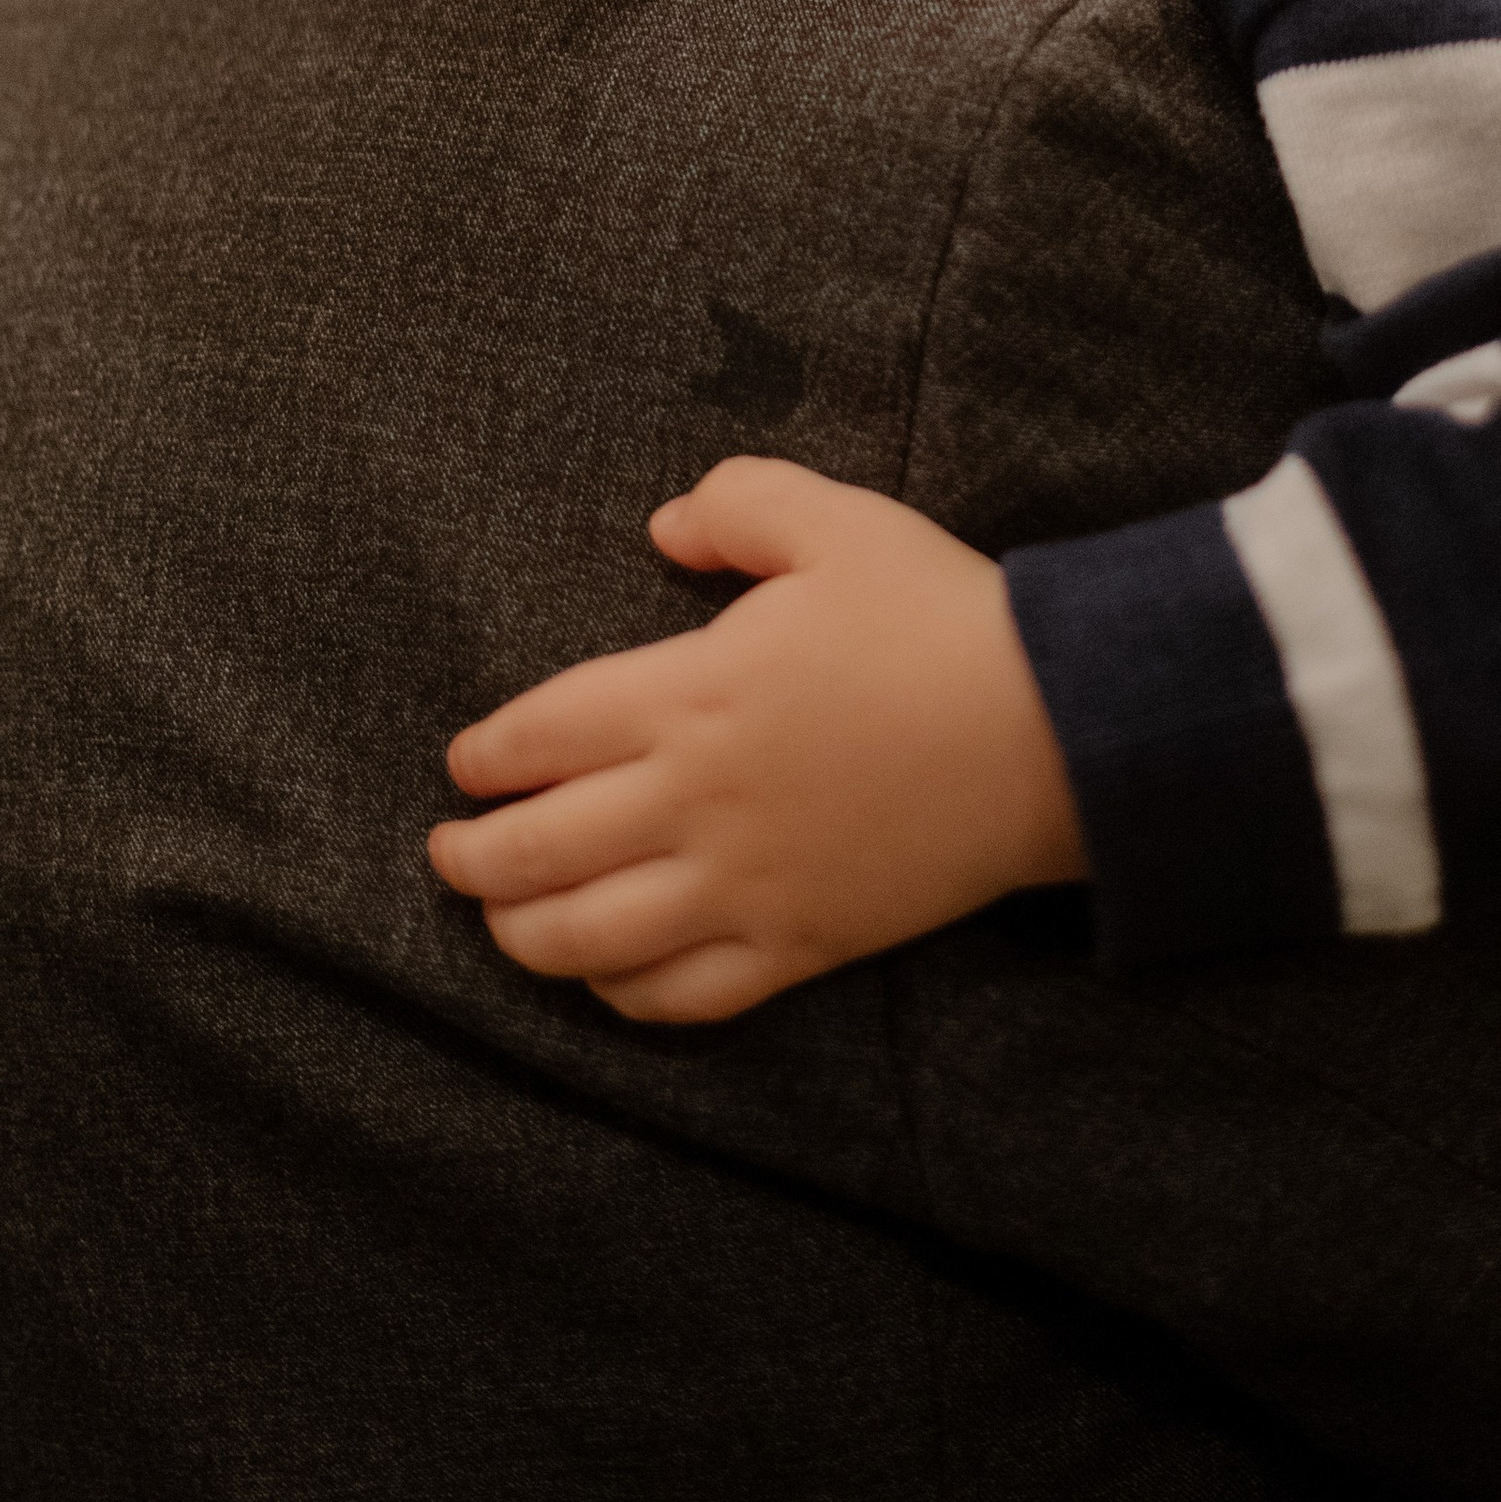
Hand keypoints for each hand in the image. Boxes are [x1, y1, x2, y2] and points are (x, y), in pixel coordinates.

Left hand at [429, 457, 1086, 1025]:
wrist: (1052, 732)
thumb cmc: (941, 618)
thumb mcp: (837, 522)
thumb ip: (736, 506)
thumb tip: (665, 528)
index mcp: (691, 693)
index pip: (544, 734)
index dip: (488, 756)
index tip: (463, 766)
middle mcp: (698, 800)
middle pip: (542, 851)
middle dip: (474, 860)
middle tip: (447, 854)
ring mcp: (745, 884)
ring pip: (593, 938)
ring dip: (525, 936)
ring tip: (500, 921)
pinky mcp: (800, 944)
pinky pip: (684, 995)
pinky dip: (624, 995)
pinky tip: (606, 977)